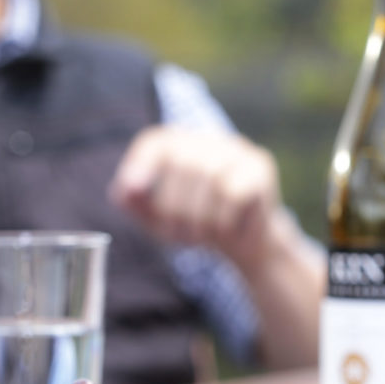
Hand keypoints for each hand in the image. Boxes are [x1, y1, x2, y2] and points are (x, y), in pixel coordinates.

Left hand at [109, 126, 280, 271]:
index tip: (132, 189)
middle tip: (177, 238)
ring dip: (200, 217)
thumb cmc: (198, 226)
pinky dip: (224, 218)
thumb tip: (123, 192)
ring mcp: (238, 150)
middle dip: (174, 206)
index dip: (141, 162)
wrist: (246, 244)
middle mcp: (210, 139)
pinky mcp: (260, 166)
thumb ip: (136, 205)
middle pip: (182, 161)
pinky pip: (234, 191)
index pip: (157, 142)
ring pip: (209, 176)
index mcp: (183, 146)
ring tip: (200, 238)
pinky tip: (227, 230)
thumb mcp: (159, 221)